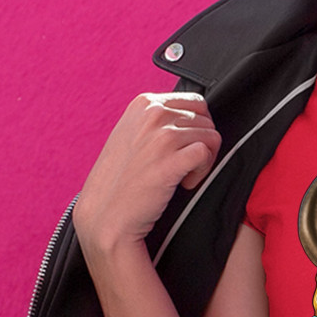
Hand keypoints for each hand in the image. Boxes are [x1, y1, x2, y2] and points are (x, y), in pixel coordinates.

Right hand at [73, 93, 221, 252]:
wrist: (104, 214)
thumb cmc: (121, 178)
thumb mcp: (133, 133)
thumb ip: (159, 119)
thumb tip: (194, 115)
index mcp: (144, 103)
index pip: (196, 102)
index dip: (196, 127)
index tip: (182, 146)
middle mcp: (153, 114)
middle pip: (207, 120)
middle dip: (201, 144)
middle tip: (182, 164)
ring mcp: (161, 136)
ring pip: (211, 137)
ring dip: (203, 161)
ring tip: (181, 175)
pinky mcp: (170, 160)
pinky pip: (206, 154)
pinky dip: (202, 171)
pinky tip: (184, 183)